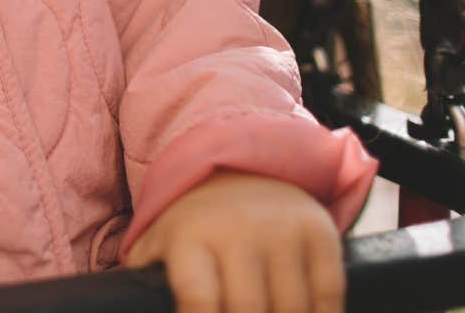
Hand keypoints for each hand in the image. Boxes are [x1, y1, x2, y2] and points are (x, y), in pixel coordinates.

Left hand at [124, 172, 343, 312]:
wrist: (239, 166)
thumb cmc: (194, 224)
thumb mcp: (159, 243)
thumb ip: (145, 279)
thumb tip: (135, 304)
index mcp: (191, 237)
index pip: (200, 302)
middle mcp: (239, 230)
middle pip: (249, 310)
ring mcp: (283, 230)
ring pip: (292, 308)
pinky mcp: (319, 230)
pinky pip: (329, 293)